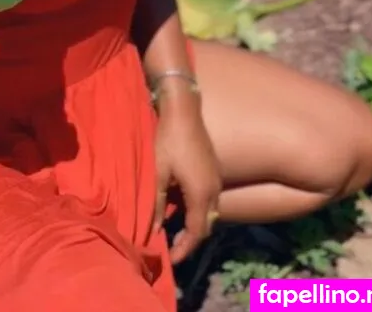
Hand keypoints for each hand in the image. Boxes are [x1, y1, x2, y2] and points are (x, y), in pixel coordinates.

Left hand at [154, 90, 221, 264]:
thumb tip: (155, 230)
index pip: (197, 233)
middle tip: (172, 249)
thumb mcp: (158, 174)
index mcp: (201, 195)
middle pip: (206, 226)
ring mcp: (217, 179)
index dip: (184, 250)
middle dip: (191, 241)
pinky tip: (182, 208)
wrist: (184, 110)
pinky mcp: (214, 170)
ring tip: (176, 232)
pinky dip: (198, 210)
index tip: (171, 260)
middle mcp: (214, 191)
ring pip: (210, 213)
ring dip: (195, 225)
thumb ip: (158, 205)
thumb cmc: (168, 141)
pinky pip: (210, 200)